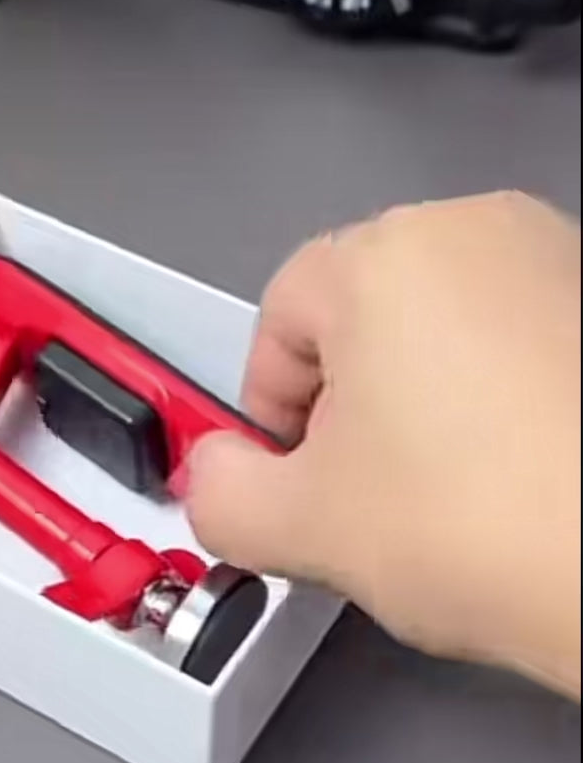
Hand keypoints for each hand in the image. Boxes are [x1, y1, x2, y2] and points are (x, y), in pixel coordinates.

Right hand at [187, 192, 580, 698]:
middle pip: (364, 315)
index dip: (269, 408)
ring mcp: (559, 264)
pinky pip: (525, 345)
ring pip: (449, 330)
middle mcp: (477, 232)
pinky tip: (515, 481)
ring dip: (429, 404)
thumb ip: (219, 494)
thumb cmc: (492, 525)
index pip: (278, 316)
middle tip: (368, 495)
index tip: (289, 471)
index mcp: (384, 256)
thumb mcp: (302, 530)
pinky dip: (505, 403)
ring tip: (451, 497)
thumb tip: (214, 479)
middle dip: (350, 405)